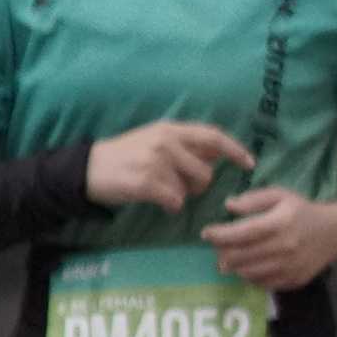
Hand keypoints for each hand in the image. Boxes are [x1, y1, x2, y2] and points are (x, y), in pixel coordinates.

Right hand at [85, 122, 256, 213]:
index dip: (235, 150)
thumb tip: (213, 158)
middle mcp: (165, 142)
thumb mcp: (153, 140)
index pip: (212, 137)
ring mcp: (155, 162)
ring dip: (181, 196)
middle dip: (199, 186)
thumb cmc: (124, 156)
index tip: (249, 163)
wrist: (87, 169)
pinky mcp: (146, 182)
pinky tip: (157, 202)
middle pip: (205, 172)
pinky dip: (170, 206)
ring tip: (163, 192)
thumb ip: (183, 146)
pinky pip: (174, 202)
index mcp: (170, 129)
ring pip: (189, 189)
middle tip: (183, 188)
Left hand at [201, 186, 336, 288]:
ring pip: (247, 272)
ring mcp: (288, 267)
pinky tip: (247, 265)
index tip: (206, 233)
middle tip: (218, 246)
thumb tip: (229, 205)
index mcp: (280, 223)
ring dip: (232, 265)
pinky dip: (248, 275)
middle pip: (241, 256)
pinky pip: (261, 283)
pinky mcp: (291, 281)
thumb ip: (254, 199)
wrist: (334, 233)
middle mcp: (284, 247)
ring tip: (229, 256)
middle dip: (222, 252)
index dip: (220, 235)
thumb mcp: (280, 195)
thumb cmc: (301, 211)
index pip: (243, 232)